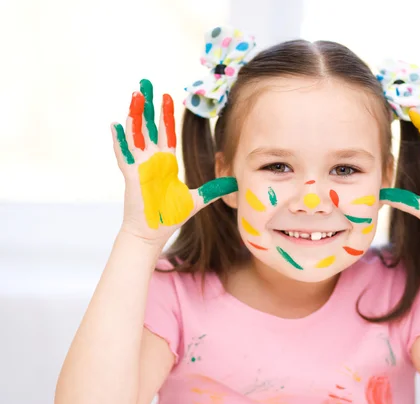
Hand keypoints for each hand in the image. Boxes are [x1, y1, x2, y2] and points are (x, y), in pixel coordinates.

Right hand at [111, 79, 236, 244]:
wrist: (152, 233)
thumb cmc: (170, 216)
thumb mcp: (197, 200)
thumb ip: (214, 190)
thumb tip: (234, 184)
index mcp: (164, 164)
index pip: (165, 134)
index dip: (166, 116)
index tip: (167, 96)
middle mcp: (150, 161)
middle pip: (148, 128)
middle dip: (148, 106)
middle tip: (144, 85)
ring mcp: (139, 167)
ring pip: (135, 135)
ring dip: (135, 115)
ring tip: (135, 96)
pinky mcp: (131, 176)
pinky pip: (124, 155)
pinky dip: (120, 140)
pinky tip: (116, 125)